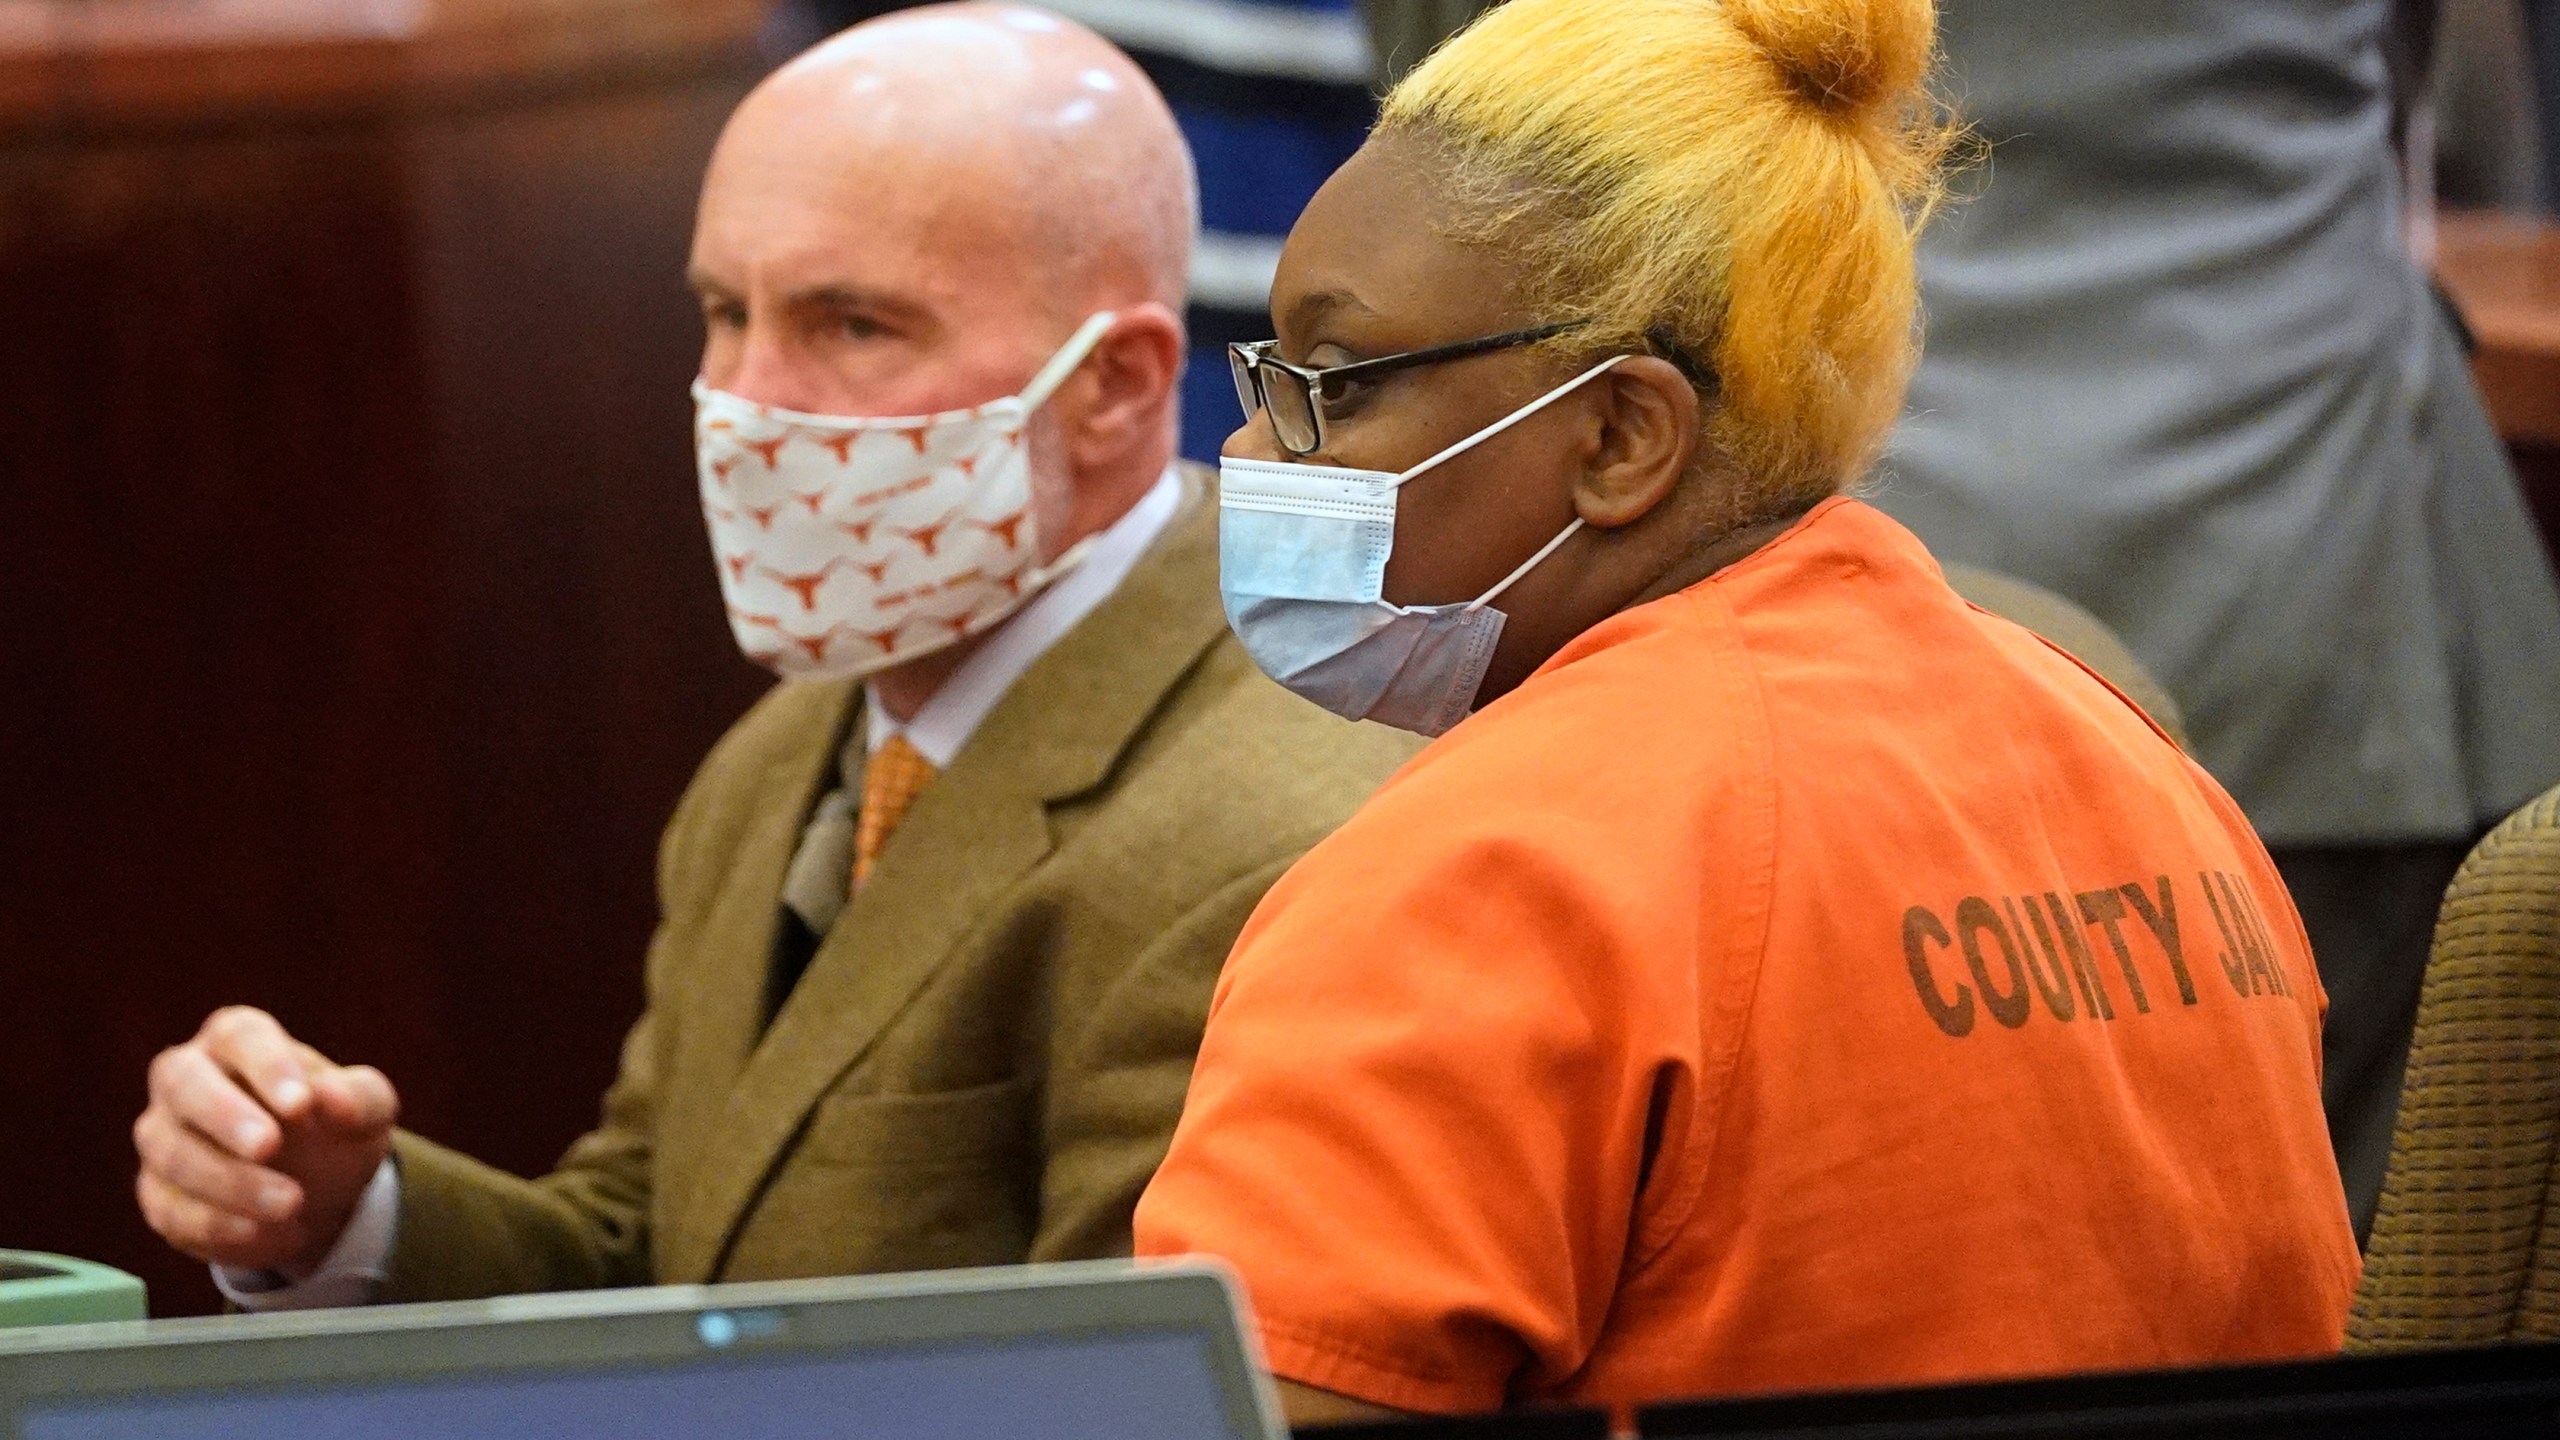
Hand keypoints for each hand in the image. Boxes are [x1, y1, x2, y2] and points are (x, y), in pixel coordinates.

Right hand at [134, 1007, 398, 1275]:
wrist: (316, 1185)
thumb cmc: (334, 1125)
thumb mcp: (367, 1108)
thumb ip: (359, 1098)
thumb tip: (334, 1100)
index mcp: (237, 1040)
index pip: (240, 1036)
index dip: (267, 1067)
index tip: (302, 1104)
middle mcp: (186, 1078)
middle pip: (182, 1083)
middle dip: (224, 1116)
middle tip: (269, 1146)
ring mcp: (163, 1136)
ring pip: (174, 1154)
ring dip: (231, 1183)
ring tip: (292, 1204)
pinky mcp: (158, 1194)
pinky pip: (172, 1211)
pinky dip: (222, 1228)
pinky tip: (275, 1235)